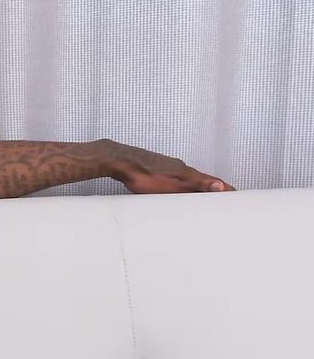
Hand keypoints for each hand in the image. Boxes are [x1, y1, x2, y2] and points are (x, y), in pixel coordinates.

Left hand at [103, 139, 236, 193]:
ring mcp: (169, 168)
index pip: (212, 182)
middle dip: (215, 190)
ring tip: (206, 198)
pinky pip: (177, 179)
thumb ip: (196, 185)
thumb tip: (220, 186)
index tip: (238, 196)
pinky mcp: (158, 169)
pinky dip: (185, 186)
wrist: (119, 160)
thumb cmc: (143, 174)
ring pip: (189, 179)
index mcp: (187, 173)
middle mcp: (181, 168)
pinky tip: (180, 191)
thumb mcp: (172, 183)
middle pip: (203, 180)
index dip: (225, 189)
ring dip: (200, 188)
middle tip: (226, 198)